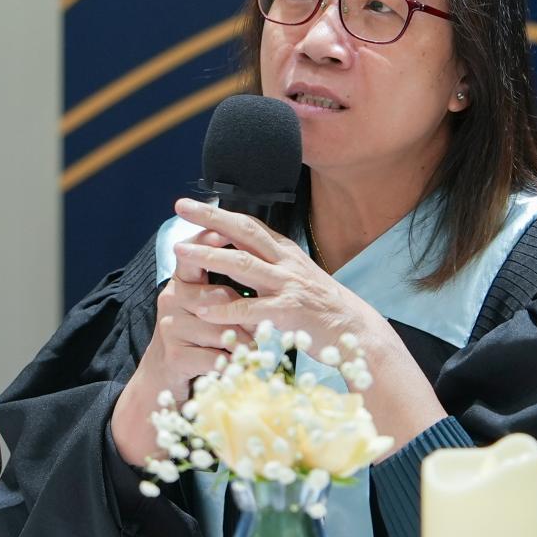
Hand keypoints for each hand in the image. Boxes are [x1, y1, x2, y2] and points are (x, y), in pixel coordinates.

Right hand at [110, 221, 255, 465]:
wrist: (162, 376)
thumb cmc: (194, 336)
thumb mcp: (203, 307)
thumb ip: (221, 287)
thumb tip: (257, 274)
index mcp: (181, 281)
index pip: (192, 254)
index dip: (206, 242)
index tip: (222, 231)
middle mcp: (171, 299)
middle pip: (219, 296)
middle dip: (245, 315)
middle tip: (259, 328)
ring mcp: (169, 327)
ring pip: (221, 330)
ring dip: (242, 343)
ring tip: (249, 350)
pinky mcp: (174, 356)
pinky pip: (215, 357)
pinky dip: (231, 364)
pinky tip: (233, 366)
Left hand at [166, 198, 374, 355]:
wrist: (355, 330)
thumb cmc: (322, 307)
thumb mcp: (298, 276)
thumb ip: (272, 264)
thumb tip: (244, 252)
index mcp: (286, 252)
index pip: (249, 225)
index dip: (219, 214)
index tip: (192, 206)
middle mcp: (286, 262)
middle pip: (243, 232)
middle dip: (210, 218)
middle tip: (181, 207)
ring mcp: (288, 285)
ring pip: (242, 264)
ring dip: (209, 256)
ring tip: (181, 253)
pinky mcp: (289, 312)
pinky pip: (250, 308)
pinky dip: (224, 309)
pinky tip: (202, 310)